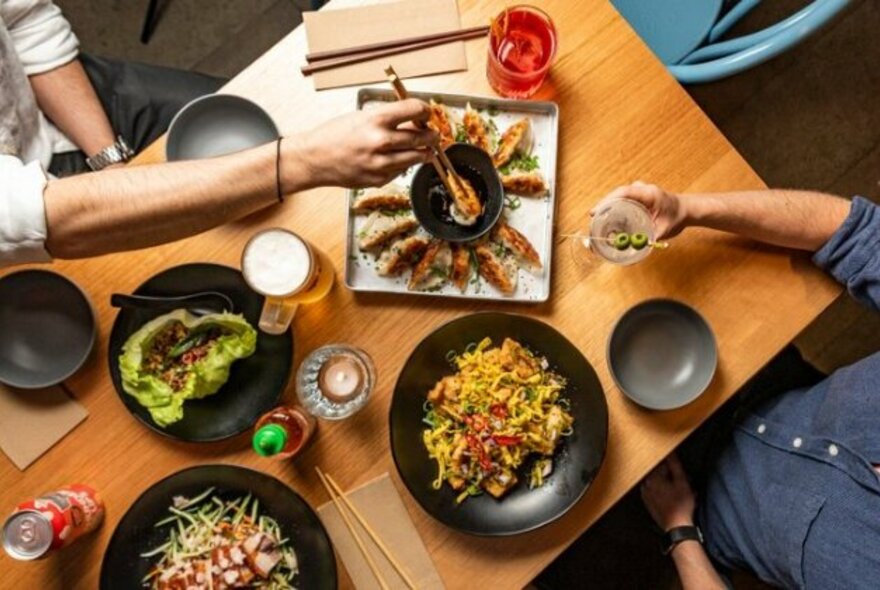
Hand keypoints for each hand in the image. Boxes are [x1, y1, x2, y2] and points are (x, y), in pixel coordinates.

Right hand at [288, 99, 436, 188]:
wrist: (315, 158)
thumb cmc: (335, 134)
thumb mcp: (362, 117)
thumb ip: (389, 119)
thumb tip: (415, 121)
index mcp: (377, 120)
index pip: (415, 110)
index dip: (425, 111)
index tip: (426, 113)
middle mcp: (381, 142)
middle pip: (422, 137)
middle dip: (432, 135)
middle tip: (433, 134)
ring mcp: (381, 163)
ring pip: (418, 157)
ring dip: (424, 152)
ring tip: (424, 148)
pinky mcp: (379, 179)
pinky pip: (401, 170)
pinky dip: (404, 164)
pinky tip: (396, 158)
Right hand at [594, 181, 686, 239]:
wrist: (686, 209)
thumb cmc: (676, 217)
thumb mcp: (664, 230)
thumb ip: (650, 239)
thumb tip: (635, 250)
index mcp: (649, 194)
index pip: (623, 193)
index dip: (607, 201)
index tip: (595, 212)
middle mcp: (642, 188)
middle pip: (617, 194)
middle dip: (602, 206)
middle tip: (592, 219)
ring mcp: (638, 190)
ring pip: (617, 196)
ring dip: (606, 206)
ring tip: (596, 220)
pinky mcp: (636, 195)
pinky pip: (621, 198)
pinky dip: (612, 207)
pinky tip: (606, 218)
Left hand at [640, 454, 695, 530]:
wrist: (676, 526)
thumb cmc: (681, 504)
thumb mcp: (682, 482)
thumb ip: (675, 465)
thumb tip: (671, 453)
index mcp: (652, 477)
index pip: (663, 465)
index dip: (675, 469)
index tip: (682, 476)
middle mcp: (645, 485)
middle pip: (659, 474)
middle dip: (670, 477)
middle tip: (681, 486)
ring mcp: (645, 495)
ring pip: (657, 484)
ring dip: (666, 485)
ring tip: (677, 494)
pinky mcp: (648, 503)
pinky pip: (655, 493)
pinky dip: (662, 493)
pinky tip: (671, 500)